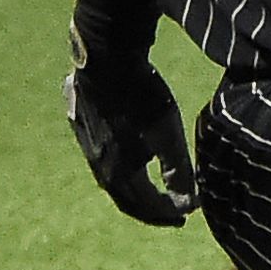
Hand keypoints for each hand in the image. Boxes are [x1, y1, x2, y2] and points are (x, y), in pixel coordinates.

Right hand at [67, 59, 196, 225]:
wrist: (105, 54)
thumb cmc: (142, 95)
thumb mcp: (168, 134)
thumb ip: (178, 171)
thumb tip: (189, 203)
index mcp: (117, 171)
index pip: (144, 205)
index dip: (166, 213)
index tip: (187, 215)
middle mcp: (97, 163)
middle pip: (125, 197)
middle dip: (150, 208)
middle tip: (172, 214)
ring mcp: (85, 142)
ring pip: (110, 176)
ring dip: (134, 188)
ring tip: (152, 189)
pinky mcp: (81, 122)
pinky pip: (101, 156)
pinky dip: (120, 166)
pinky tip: (129, 156)